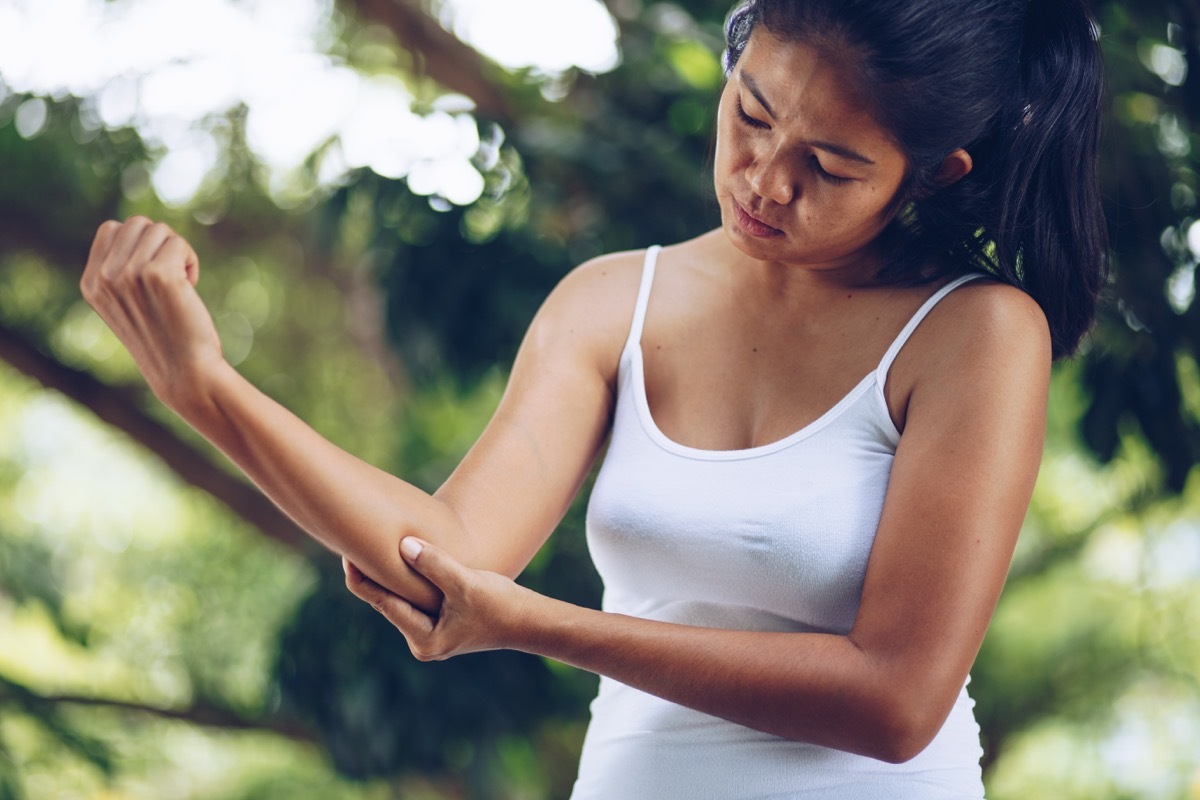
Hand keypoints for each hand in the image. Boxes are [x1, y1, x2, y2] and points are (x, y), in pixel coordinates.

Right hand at [80, 216, 223, 410]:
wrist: (184, 373)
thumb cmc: (164, 338)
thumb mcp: (127, 302)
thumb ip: (121, 269)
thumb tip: (136, 227)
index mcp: (90, 283)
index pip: (111, 228)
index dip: (140, 243)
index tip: (152, 273)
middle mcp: (104, 277)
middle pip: (137, 224)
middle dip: (160, 244)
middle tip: (170, 278)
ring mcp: (129, 274)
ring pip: (160, 230)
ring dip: (177, 252)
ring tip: (180, 285)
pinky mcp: (158, 274)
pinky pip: (180, 243)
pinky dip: (191, 262)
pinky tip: (189, 288)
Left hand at [343, 538, 539, 660]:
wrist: (531, 621)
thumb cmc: (501, 605)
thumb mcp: (465, 582)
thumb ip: (434, 564)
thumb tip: (402, 545)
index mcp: (423, 640)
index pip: (383, 603)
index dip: (363, 578)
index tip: (347, 553)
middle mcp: (422, 641)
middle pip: (387, 602)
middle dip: (373, 575)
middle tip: (351, 544)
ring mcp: (431, 632)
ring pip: (401, 599)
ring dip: (390, 576)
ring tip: (369, 548)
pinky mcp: (441, 621)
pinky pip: (415, 597)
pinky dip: (408, 579)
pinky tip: (398, 557)